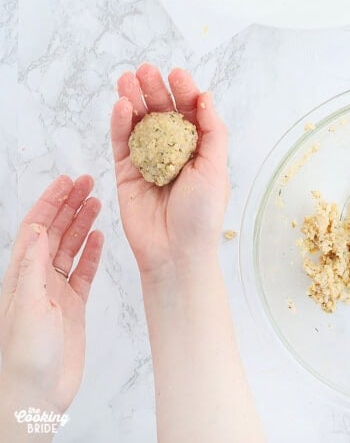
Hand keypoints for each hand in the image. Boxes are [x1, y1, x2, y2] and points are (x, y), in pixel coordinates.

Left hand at [0, 176, 102, 416]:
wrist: (37, 394)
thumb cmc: (25, 356)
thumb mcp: (27, 306)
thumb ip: (32, 267)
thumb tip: (35, 228)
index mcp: (23, 275)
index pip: (36, 228)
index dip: (50, 202)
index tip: (66, 182)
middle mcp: (38, 279)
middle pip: (54, 232)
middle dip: (69, 205)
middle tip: (88, 182)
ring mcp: (56, 292)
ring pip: (71, 247)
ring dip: (82, 223)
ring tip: (97, 202)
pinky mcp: (73, 306)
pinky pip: (83, 271)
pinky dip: (92, 252)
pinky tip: (99, 237)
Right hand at [110, 64, 228, 279]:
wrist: (176, 252)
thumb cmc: (202, 213)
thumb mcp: (216, 167)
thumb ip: (212, 130)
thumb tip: (205, 95)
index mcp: (197, 147)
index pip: (189, 111)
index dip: (183, 91)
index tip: (176, 74)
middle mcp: (172, 149)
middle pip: (161, 112)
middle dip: (154, 89)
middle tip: (146, 70)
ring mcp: (148, 159)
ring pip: (139, 122)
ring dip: (134, 99)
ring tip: (128, 79)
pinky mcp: (126, 172)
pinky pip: (122, 142)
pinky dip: (121, 123)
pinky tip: (122, 105)